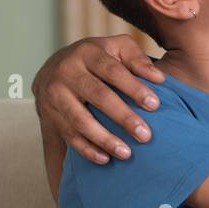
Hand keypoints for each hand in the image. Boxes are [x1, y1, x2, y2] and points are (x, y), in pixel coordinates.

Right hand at [31, 34, 165, 163]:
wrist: (54, 68)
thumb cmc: (97, 59)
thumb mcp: (116, 48)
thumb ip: (137, 59)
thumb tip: (159, 78)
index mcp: (87, 53)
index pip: (113, 71)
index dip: (134, 88)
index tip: (155, 105)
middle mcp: (67, 71)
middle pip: (98, 96)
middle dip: (123, 117)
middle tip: (145, 135)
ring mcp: (55, 94)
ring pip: (80, 120)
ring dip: (104, 139)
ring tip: (126, 153)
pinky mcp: (49, 114)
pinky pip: (69, 135)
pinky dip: (87, 149)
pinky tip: (105, 159)